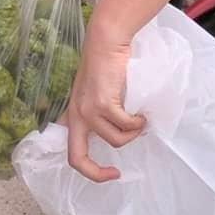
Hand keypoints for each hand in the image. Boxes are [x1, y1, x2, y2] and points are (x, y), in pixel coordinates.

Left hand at [65, 23, 144, 181]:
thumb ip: (97, 113)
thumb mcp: (93, 93)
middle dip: (97, 172)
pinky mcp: (104, 102)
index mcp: (73, 115)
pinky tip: (141, 112)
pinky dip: (138, 122)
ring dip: (132, 134)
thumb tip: (119, 134)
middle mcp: (77, 116)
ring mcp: (89, 110)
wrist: (106, 41)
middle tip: (117, 173)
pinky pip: (126, 125)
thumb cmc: (105, 65)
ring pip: (115, 140)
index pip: (73, 154)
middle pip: (78, 159)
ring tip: (139, 120)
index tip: (112, 172)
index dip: (90, 171)